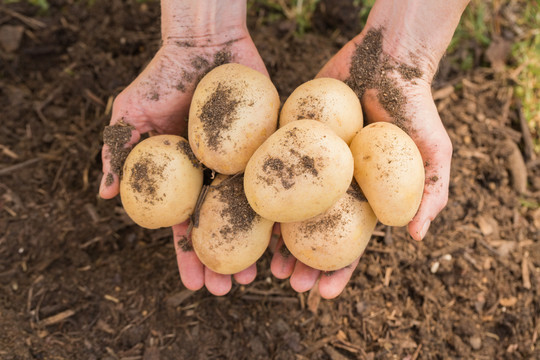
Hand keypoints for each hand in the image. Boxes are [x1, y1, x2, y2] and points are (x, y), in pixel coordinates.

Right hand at [99, 0, 268, 294]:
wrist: (205, 42)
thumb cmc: (164, 75)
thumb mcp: (132, 111)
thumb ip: (118, 151)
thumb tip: (104, 195)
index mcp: (184, 177)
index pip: (185, 225)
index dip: (190, 256)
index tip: (194, 284)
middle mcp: (215, 175)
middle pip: (222, 226)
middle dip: (225, 260)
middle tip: (231, 290)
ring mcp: (245, 163)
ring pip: (253, 212)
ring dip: (257, 246)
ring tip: (264, 275)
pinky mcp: (271, 146)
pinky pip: (281, 180)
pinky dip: (284, 209)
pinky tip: (290, 236)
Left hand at [271, 0, 468, 297]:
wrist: (386, 57)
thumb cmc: (414, 105)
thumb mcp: (434, 150)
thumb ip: (431, 191)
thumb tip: (418, 237)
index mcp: (365, 196)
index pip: (350, 242)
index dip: (339, 270)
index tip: (324, 294)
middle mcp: (334, 185)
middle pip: (314, 232)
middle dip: (301, 261)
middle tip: (285, 282)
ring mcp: (310, 163)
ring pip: (288, 207)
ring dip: (276, 236)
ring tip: (262, 262)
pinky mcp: (291, 137)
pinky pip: (272, 168)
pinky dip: (261, 192)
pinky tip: (248, 213)